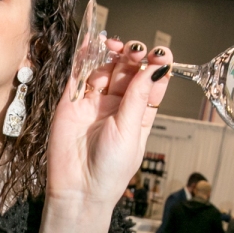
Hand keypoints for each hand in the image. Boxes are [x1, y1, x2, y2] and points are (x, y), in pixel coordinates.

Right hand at [38, 40, 172, 232]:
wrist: (78, 189)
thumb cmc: (110, 170)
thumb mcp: (131, 131)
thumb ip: (139, 97)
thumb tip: (155, 68)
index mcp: (139, 115)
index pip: (150, 84)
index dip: (157, 67)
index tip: (162, 54)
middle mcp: (117, 106)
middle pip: (128, 72)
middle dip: (133, 57)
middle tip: (135, 51)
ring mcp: (94, 102)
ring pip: (105, 69)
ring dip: (113, 55)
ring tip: (118, 48)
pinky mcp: (71, 102)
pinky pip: (78, 74)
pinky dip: (84, 57)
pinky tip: (93, 43)